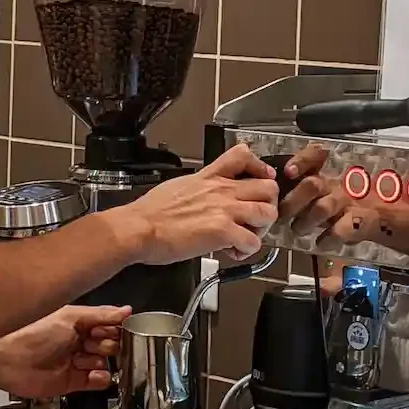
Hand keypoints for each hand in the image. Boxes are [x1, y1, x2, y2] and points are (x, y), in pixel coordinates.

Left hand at [0, 305, 129, 399]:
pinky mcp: (71, 382)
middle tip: (103, 344)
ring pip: (103, 362)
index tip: (122, 329)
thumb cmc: (33, 331)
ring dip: (102, 361)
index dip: (115, 328)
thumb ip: (100, 315)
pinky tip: (96, 374)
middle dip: (109, 344)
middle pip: (107, 344)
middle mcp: (77, 341)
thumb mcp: (70, 317)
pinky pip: (95, 381)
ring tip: (92, 358)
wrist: (7, 358)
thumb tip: (126, 311)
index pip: (106, 324)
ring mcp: (74, 362)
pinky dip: (100, 378)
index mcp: (77, 322)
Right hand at [117, 144, 278, 265]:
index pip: (244, 155)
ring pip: (268, 214)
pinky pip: (253, 243)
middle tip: (255, 218)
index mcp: (210, 177)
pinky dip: (247, 251)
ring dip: (260, 229)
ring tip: (245, 236)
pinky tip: (232, 253)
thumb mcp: (180, 185)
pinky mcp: (222, 232)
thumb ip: (201, 186)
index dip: (260, 168)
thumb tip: (207, 193)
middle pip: (269, 188)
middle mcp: (222, 190)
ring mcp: (225, 210)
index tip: (260, 180)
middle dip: (268, 205)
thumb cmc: (151, 212)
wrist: (139, 228)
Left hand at [276, 144, 382, 244]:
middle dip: (293, 201)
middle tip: (281, 215)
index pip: (316, 155)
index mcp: (328, 174)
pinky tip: (320, 243)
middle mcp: (337, 185)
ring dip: (306, 221)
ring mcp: (349, 204)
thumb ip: (303, 190)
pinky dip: (327, 239)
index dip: (302, 161)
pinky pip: (341, 230)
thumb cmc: (344, 205)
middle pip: (312, 185)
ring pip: (323, 208)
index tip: (288, 172)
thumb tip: (272, 196)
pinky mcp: (360, 223)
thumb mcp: (326, 192)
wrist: (383, 217)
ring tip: (297, 230)